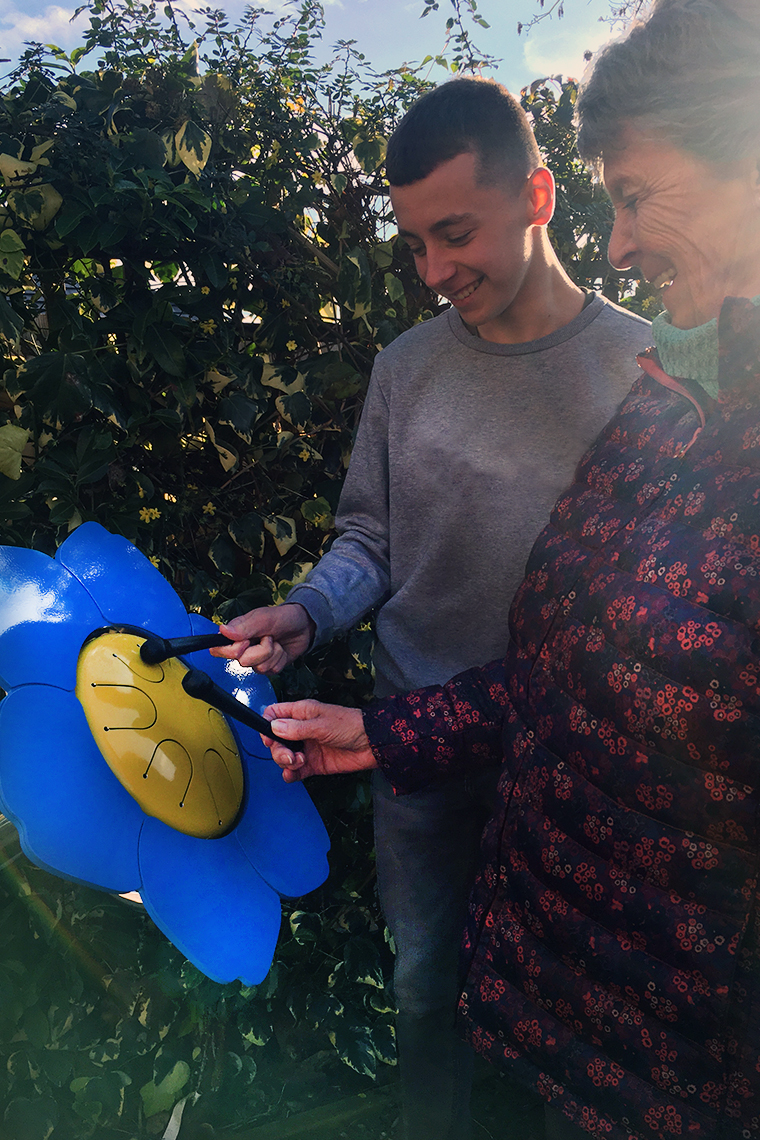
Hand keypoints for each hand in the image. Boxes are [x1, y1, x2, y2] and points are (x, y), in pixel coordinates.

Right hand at [210, 603, 315, 671]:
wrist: (303, 626)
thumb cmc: (282, 617)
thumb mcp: (264, 618)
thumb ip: (244, 626)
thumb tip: (223, 631)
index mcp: (236, 633)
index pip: (219, 649)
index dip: (232, 650)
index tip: (246, 642)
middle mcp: (243, 647)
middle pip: (242, 661)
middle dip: (260, 650)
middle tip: (268, 637)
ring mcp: (255, 658)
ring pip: (258, 668)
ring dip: (272, 654)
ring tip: (275, 641)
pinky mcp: (267, 666)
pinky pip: (270, 671)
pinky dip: (279, 660)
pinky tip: (280, 650)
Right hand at [259, 700, 376, 782]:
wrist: (372, 745)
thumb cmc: (350, 726)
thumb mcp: (321, 724)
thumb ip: (296, 728)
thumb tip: (273, 727)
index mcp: (301, 713)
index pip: (274, 715)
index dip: (266, 725)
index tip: (269, 737)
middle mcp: (301, 730)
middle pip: (275, 740)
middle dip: (277, 749)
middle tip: (290, 756)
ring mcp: (307, 748)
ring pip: (283, 756)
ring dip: (285, 762)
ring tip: (300, 763)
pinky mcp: (314, 764)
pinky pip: (295, 771)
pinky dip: (290, 774)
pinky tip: (293, 774)